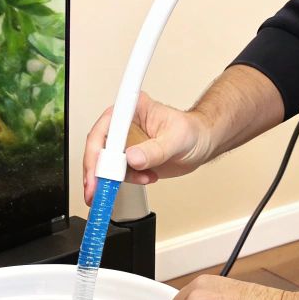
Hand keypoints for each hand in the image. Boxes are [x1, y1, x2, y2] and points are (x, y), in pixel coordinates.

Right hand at [81, 92, 217, 203]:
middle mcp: (124, 125)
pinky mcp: (129, 158)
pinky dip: (129, 181)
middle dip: (96, 171)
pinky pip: (118, 173)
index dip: (96, 150)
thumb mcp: (176, 139)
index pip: (105, 128)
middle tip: (97, 190)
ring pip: (105, 163)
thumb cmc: (192, 131)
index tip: (98, 170)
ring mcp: (126, 142)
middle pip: (98, 147)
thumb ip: (154, 150)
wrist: (202, 144)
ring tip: (142, 178)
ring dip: (116, 178)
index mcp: (132, 109)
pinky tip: (147, 177)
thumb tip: (132, 158)